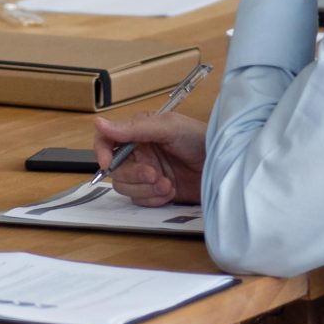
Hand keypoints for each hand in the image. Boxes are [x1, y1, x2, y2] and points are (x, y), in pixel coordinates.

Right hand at [92, 112, 207, 206]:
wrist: (225, 167)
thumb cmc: (200, 139)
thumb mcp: (168, 128)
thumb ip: (133, 128)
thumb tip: (98, 123)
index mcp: (138, 133)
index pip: (106, 139)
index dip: (100, 150)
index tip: (105, 162)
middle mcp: (139, 153)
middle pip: (115, 169)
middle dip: (134, 174)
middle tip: (154, 174)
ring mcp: (147, 174)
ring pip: (125, 187)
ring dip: (145, 188)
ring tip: (167, 184)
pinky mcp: (156, 192)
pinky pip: (140, 200)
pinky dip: (153, 199)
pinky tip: (170, 192)